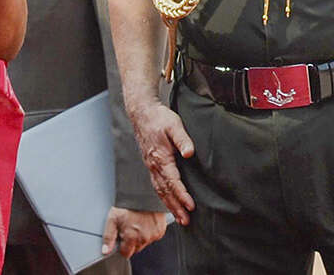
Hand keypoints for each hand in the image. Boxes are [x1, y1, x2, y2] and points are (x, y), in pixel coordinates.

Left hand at [102, 207, 166, 257]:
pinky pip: (153, 236)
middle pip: (136, 248)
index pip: (126, 253)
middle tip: (129, 226)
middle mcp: (143, 238)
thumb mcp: (113, 218)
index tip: (122, 237)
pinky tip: (145, 221)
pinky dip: (149, 231)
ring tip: (137, 221)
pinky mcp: (160, 230)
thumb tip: (105, 251)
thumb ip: (108, 237)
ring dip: (141, 236)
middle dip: (132, 241)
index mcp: (131, 238)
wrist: (143, 192)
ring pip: (144, 242)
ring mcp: (153, 235)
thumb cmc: (127, 203)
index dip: (122, 246)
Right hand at [128, 100, 195, 225]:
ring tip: (180, 218)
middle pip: (166, 191)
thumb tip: (190, 153)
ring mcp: (150, 166)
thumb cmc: (159, 118)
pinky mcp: (150, 164)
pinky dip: (163, 197)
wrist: (142, 113)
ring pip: (160, 190)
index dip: (182, 195)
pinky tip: (168, 202)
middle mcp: (154, 165)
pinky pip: (156, 185)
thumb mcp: (174, 125)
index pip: (173, 181)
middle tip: (186, 221)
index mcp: (161, 157)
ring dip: (170, 205)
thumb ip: (183, 139)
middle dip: (176, 207)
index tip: (191, 206)